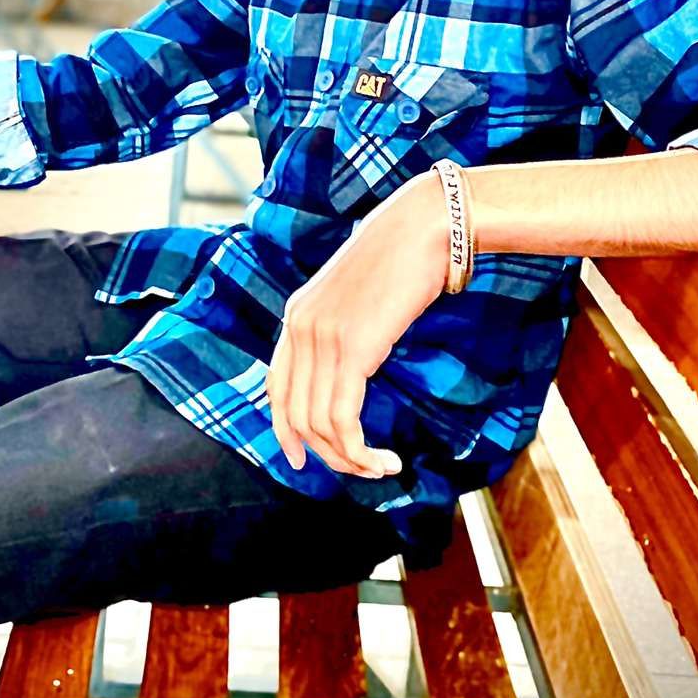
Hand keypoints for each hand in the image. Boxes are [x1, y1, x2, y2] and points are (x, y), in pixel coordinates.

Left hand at [265, 170, 450, 480]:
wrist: (422, 226)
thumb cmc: (402, 258)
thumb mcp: (359, 295)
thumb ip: (344, 326)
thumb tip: (353, 362)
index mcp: (297, 315)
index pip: (276, 386)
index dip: (284, 428)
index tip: (300, 458)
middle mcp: (299, 327)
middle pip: (295, 413)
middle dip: (325, 453)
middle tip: (360, 470)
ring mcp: (322, 338)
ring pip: (319, 424)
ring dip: (349, 459)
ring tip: (380, 468)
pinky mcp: (351, 349)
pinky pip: (342, 419)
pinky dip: (360, 451)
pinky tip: (385, 459)